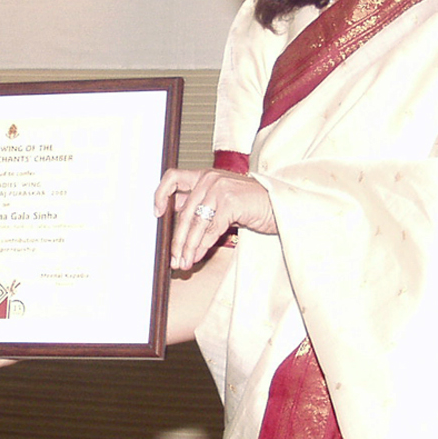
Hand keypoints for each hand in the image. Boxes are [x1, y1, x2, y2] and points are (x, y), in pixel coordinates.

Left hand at [153, 167, 276, 271]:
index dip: (160, 194)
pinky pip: (210, 230)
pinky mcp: (229, 202)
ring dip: (188, 248)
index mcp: (206, 175)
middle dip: (177, 240)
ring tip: (184, 263)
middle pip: (184, 212)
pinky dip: (201, 246)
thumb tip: (176, 216)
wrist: (280, 206)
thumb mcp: (223, 200)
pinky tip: (197, 257)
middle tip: (174, 258)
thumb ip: (202, 204)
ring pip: (195, 224)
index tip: (157, 213)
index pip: (173, 177)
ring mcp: (220, 189)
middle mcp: (210, 179)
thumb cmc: (252, 205)